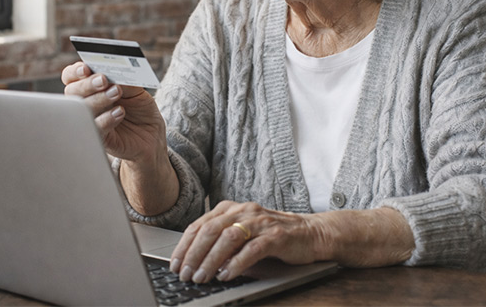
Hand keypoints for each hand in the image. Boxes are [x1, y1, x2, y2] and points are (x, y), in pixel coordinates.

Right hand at [60, 61, 165, 162]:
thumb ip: (123, 81)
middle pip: (72, 92)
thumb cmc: (140, 109)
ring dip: (98, 99)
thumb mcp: (136, 90)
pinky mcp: (100, 137)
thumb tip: (113, 72)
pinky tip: (120, 112)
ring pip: (82, 110)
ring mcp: (91, 120)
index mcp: (92, 86)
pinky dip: (106, 118)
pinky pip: (95, 128)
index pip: (72, 76)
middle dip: (87, 84)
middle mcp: (87, 102)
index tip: (85, 68)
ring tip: (116, 92)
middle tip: (103, 80)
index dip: (75, 72)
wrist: (151, 135)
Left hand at [169, 201, 321, 283]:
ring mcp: (260, 222)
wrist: (310, 233)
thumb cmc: (272, 236)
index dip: (184, 245)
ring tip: (202, 277)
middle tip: (185, 274)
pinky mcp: (276, 236)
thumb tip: (195, 264)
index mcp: (230, 209)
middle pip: (210, 230)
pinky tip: (226, 275)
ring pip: (228, 238)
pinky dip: (236, 263)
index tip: (174, 263)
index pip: (199, 225)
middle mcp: (243, 211)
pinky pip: (251, 249)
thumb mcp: (242, 236)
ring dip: (211, 260)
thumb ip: (220, 244)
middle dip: (194, 254)